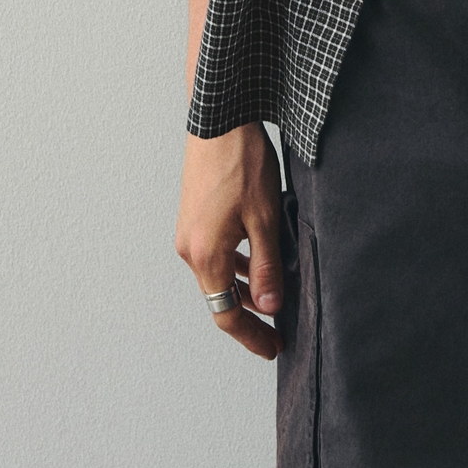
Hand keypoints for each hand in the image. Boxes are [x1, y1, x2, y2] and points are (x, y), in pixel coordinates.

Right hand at [175, 122, 284, 359]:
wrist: (220, 118)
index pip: (226, 314)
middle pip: (220, 297)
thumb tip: (269, 308)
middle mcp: (189, 249)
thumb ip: (266, 266)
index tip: (273, 348)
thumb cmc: (242, 164)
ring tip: (275, 296)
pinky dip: (235, 265)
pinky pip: (215, 254)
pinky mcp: (194, 217)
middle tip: (279, 328)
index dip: (250, 336)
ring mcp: (189, 232)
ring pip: (218, 275)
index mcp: (204, 256)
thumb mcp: (265, 217)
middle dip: (249, 315)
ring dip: (244, 288)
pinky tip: (257, 261)